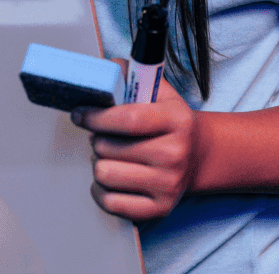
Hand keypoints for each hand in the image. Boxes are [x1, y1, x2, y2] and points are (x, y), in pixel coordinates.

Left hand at [72, 71, 199, 221]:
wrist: (199, 156)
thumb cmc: (171, 123)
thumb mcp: (161, 93)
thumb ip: (132, 76)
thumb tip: (104, 69)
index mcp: (177, 120)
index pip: (127, 119)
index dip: (96, 116)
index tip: (80, 114)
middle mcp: (175, 154)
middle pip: (108, 148)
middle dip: (97, 139)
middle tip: (104, 135)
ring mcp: (168, 185)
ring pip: (104, 174)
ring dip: (99, 162)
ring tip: (110, 155)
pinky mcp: (160, 209)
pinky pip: (110, 203)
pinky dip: (101, 190)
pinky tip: (111, 178)